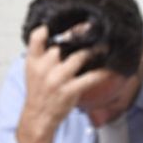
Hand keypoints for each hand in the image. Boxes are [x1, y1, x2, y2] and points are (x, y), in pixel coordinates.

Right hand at [16, 25, 111, 142]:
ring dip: (93, 51)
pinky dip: (102, 73)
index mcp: (33, 61)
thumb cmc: (39, 93)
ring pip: (78, 57)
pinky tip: (110, 70)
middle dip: (78, 40)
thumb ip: (42, 56)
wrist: (38, 116)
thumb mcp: (33, 71)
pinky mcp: (70, 90)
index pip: (37, 37)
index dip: (48, 29)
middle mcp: (44, 68)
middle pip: (63, 46)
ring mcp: (58, 79)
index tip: (64, 26)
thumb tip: (61, 43)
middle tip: (92, 33)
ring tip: (104, 47)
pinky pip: (90, 78)